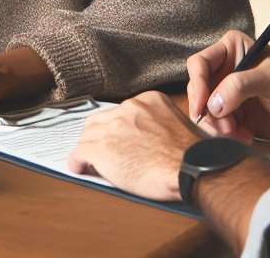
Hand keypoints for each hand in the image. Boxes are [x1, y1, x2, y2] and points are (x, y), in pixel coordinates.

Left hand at [67, 92, 203, 200]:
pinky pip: (79, 153)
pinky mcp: (102, 149)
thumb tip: (153, 138)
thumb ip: (160, 124)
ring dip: (88, 148)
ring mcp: (113, 127)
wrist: (191, 168)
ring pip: (88, 135)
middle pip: (100, 120)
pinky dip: (77, 161)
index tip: (116, 138)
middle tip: (100, 150)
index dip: (115, 127)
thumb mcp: (179, 125)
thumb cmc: (192, 155)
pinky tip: (80, 167)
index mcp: (148, 100)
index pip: (120, 111)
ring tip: (90, 160)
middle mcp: (128, 109)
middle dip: (98, 135)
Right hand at [187, 30, 269, 144]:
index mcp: (232, 49)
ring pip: (206, 112)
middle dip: (209, 112)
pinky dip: (228, 136)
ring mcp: (230, 93)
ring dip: (218, 127)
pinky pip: (219, 126)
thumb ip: (241, 85)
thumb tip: (213, 103)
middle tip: (226, 128)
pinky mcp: (236, 115)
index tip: (202, 109)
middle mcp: (227, 69)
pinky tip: (247, 137)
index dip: (198, 87)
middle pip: (199, 91)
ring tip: (239, 134)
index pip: (199, 65)